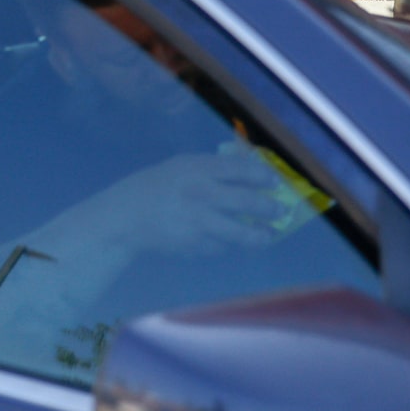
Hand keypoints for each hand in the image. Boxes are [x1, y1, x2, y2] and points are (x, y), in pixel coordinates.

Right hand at [39, 148, 285, 262]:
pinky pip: (220, 246)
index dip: (263, 177)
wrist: (129, 216)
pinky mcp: (194, 245)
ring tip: (268, 236)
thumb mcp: (183, 164)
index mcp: (199, 169)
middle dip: (269, 208)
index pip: (241, 170)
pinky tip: (232, 241)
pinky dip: (228, 244)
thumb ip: (215, 166)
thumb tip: (249, 166)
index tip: (275, 182)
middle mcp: (202, 195)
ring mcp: (198, 223)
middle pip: (246, 202)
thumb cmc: (160, 184)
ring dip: (258, 234)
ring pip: (239, 232)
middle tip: (280, 211)